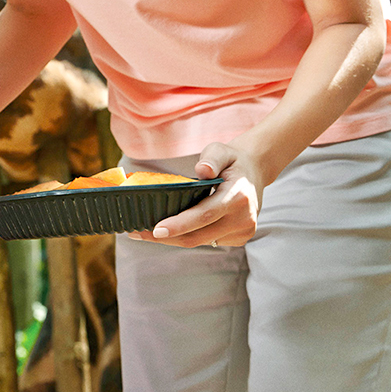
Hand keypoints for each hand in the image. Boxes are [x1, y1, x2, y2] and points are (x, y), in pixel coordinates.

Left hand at [128, 142, 266, 247]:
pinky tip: (173, 229)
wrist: (254, 173)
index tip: (156, 230)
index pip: (204, 214)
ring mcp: (243, 231)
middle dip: (166, 237)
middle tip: (136, 233)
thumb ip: (211, 158)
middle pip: (198, 235)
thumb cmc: (231, 161)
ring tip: (145, 232)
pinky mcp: (240, 238)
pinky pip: (208, 241)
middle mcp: (243, 218)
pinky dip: (189, 235)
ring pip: (201, 241)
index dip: (179, 224)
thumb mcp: (221, 150)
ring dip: (174, 238)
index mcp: (238, 196)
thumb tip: (202, 170)